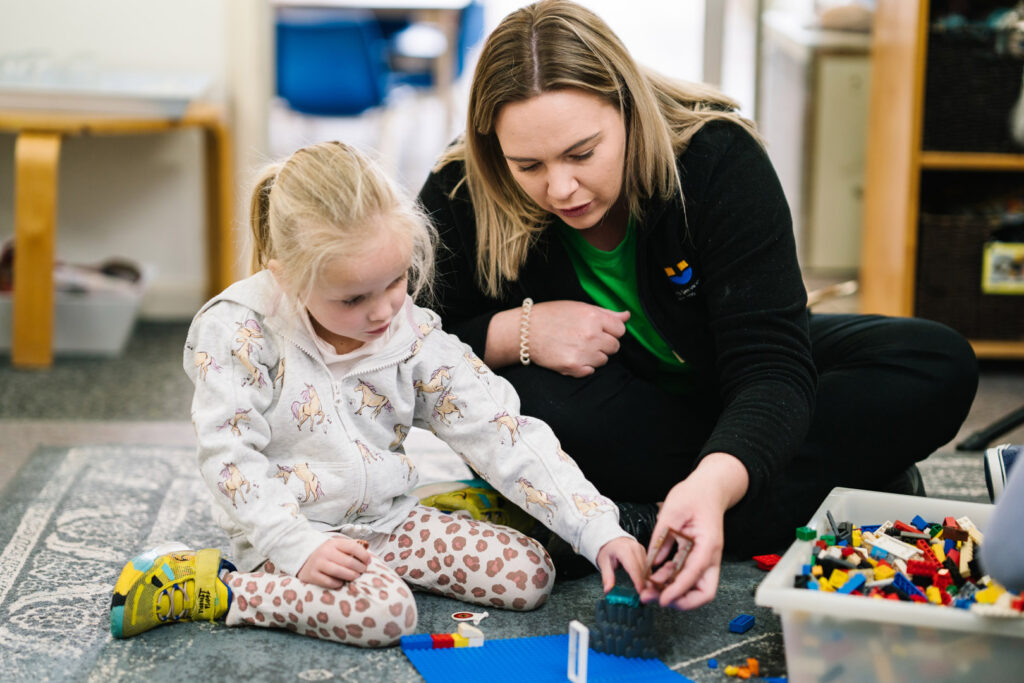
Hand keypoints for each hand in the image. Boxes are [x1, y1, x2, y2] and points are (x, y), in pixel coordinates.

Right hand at [297, 536, 371, 588]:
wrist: (304, 559)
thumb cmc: (327, 555)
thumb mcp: (337, 547)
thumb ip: (351, 549)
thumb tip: (369, 557)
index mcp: (334, 543)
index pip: (353, 547)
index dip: (364, 555)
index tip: (368, 562)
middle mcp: (325, 552)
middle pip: (348, 562)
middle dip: (359, 568)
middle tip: (362, 571)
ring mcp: (318, 564)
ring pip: (340, 572)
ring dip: (351, 576)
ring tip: (355, 577)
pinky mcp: (312, 576)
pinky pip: (330, 582)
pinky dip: (338, 584)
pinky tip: (340, 582)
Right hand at [529, 301, 629, 376]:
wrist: (525, 331)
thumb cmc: (551, 316)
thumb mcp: (579, 307)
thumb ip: (606, 313)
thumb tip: (627, 316)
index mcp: (593, 317)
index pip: (620, 330)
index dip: (611, 330)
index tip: (599, 330)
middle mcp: (591, 335)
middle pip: (614, 347)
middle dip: (604, 344)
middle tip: (586, 339)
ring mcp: (582, 352)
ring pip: (603, 360)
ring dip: (594, 356)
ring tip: (576, 347)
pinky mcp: (573, 367)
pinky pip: (590, 371)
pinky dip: (583, 366)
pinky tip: (571, 356)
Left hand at [596, 536, 647, 594]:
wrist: (611, 540)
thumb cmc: (607, 550)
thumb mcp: (604, 563)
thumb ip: (607, 577)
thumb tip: (608, 590)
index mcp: (624, 550)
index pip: (634, 567)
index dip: (638, 581)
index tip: (640, 591)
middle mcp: (635, 548)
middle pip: (643, 569)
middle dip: (644, 583)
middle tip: (642, 597)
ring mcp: (641, 549)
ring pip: (647, 568)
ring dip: (647, 580)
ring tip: (645, 592)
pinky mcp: (644, 552)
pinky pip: (648, 566)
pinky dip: (647, 575)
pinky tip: (645, 584)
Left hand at [639, 453, 748, 609]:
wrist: (708, 488)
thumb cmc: (694, 495)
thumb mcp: (672, 511)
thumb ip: (662, 537)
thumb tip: (651, 561)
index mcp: (708, 544)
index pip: (695, 575)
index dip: (678, 590)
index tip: (662, 599)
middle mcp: (711, 556)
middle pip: (703, 592)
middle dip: (681, 601)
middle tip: (655, 599)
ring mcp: (706, 558)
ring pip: (695, 587)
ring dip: (673, 592)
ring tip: (648, 591)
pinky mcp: (697, 557)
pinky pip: (687, 576)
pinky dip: (672, 581)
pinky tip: (654, 579)